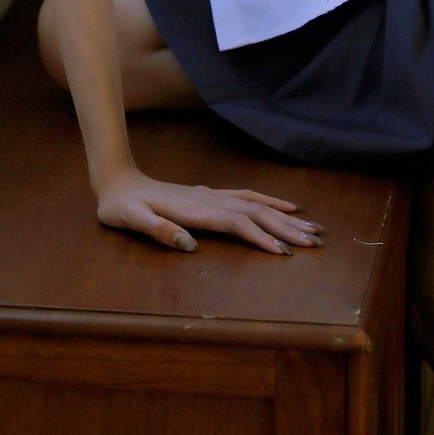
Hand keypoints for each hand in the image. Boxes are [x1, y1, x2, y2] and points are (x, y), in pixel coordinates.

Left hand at [95, 167, 323, 254]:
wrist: (117, 181)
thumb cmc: (121, 207)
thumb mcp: (130, 219)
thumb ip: (157, 229)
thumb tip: (189, 243)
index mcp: (195, 210)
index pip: (236, 223)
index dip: (261, 237)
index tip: (286, 253)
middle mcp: (209, 200)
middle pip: (255, 212)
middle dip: (286, 227)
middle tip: (316, 241)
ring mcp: (211, 196)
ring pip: (256, 203)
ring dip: (284, 216)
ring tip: (312, 227)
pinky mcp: (210, 195)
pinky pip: (248, 196)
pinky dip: (270, 201)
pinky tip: (285, 206)